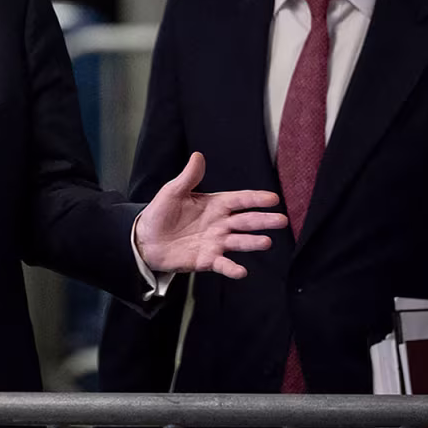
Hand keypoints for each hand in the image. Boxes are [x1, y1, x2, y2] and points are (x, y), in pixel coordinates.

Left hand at [134, 152, 286, 277]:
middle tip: (282, 220)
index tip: (273, 199)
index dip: (255, 199)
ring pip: (239, 242)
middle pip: (246, 221)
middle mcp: (220, 224)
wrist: (145, 240)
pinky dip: (232, 269)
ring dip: (252, 242)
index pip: (239, 200)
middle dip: (263, 220)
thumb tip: (197, 156)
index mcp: (214, 205)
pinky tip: (242, 271)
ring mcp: (215, 242)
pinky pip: (223, 264)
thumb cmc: (160, 213)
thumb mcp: (173, 192)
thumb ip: (188, 177)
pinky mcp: (207, 260)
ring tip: (266, 242)